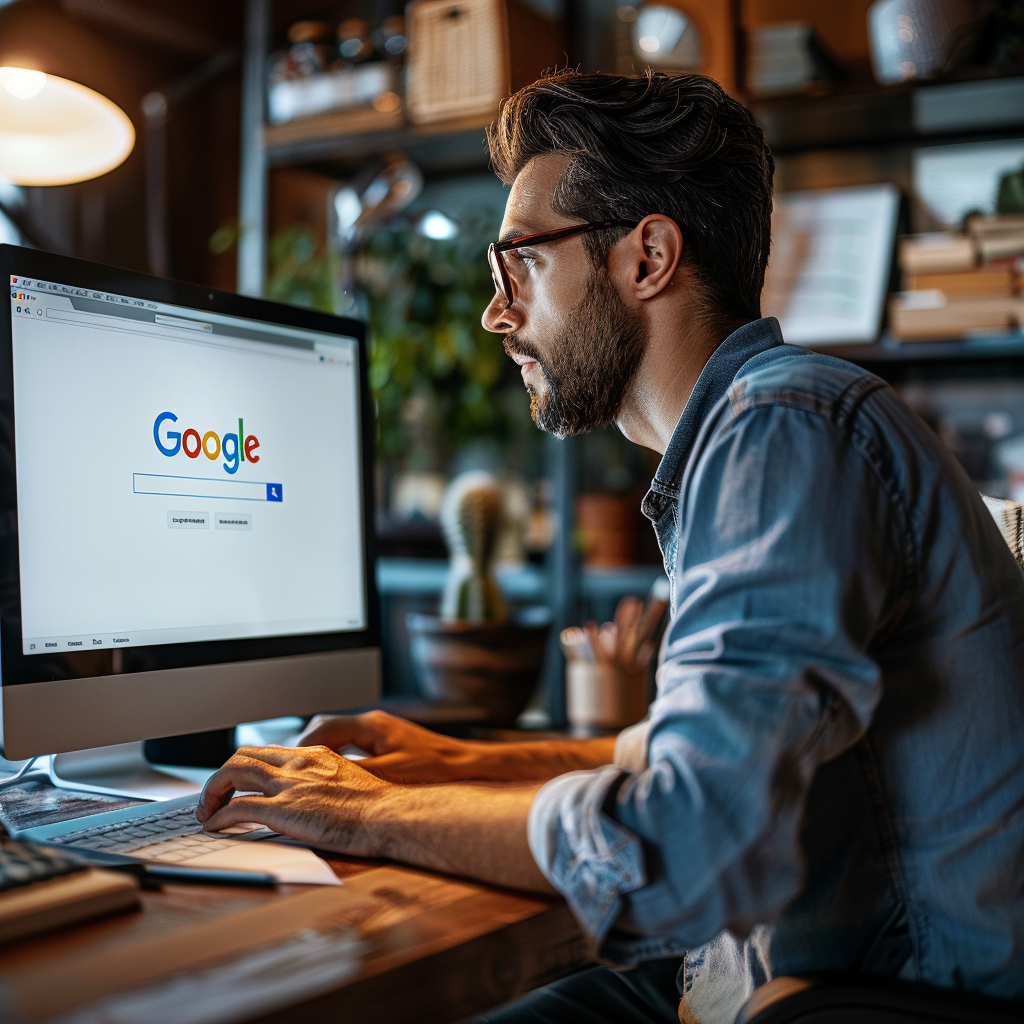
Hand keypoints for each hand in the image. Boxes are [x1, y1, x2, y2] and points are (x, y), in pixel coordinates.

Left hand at [195, 744, 390, 854]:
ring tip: (207, 811)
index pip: (268, 752)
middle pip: (243, 756)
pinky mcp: (284, 810)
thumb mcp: (351, 782)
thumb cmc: (379, 807)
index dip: (245, 767)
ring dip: (212, 792)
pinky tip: (215, 827)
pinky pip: (237, 809)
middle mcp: (298, 763)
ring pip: (233, 773)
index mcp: (315, 755)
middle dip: (220, 776)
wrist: (388, 815)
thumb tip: (318, 797)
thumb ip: (328, 783)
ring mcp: (290, 785)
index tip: (237, 784)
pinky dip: (219, 817)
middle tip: (214, 797)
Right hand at [297, 710, 491, 783]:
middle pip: (328, 728)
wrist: (465, 765)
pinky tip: (337, 778)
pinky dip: (340, 758)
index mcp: (371, 725)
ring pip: (340, 737)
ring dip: (323, 754)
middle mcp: (374, 723)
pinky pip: (354, 746)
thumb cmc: (434, 768)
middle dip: (307, 748)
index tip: (288, 763)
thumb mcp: (388, 774)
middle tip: (294, 771)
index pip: (324, 727)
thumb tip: (321, 777)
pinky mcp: (388, 743)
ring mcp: (381, 732)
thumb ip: (353, 773)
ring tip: (309, 777)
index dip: (302, 745)